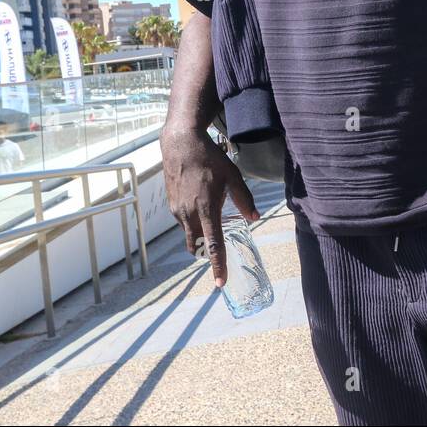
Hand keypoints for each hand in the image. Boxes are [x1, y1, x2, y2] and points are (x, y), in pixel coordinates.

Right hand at [160, 125, 257, 287]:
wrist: (181, 144)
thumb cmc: (210, 159)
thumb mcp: (233, 177)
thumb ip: (244, 200)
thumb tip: (255, 218)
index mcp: (206, 209)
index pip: (212, 245)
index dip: (217, 265)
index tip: (220, 282)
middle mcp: (189, 214)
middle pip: (196, 246)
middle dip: (206, 254)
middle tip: (218, 253)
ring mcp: (177, 210)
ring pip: (189, 234)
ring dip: (199, 237)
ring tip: (212, 221)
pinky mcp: (171, 205)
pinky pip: (183, 222)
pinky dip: (193, 223)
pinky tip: (200, 206)